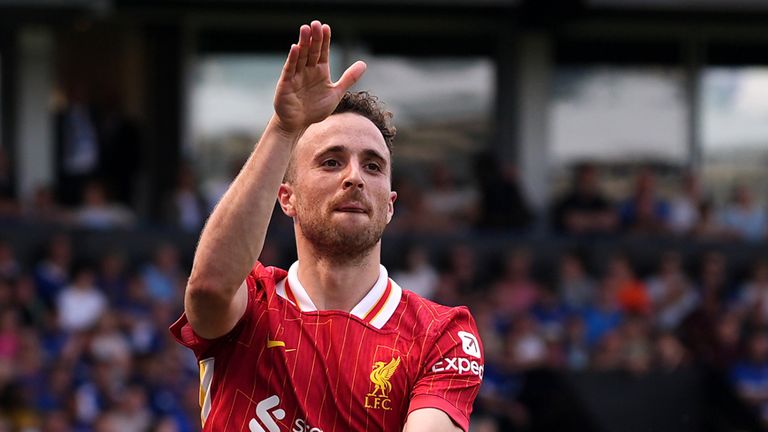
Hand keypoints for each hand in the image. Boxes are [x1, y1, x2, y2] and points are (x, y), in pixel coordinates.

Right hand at [273, 20, 366, 134]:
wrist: (298, 124)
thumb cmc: (315, 109)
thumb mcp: (336, 93)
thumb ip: (349, 79)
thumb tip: (364, 63)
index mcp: (320, 71)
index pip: (323, 52)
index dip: (325, 40)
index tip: (326, 28)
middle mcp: (307, 70)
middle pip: (311, 51)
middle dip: (314, 38)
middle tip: (316, 24)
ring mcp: (296, 75)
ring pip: (300, 56)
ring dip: (302, 43)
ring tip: (305, 29)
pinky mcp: (286, 83)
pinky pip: (290, 69)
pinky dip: (293, 59)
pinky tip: (295, 48)